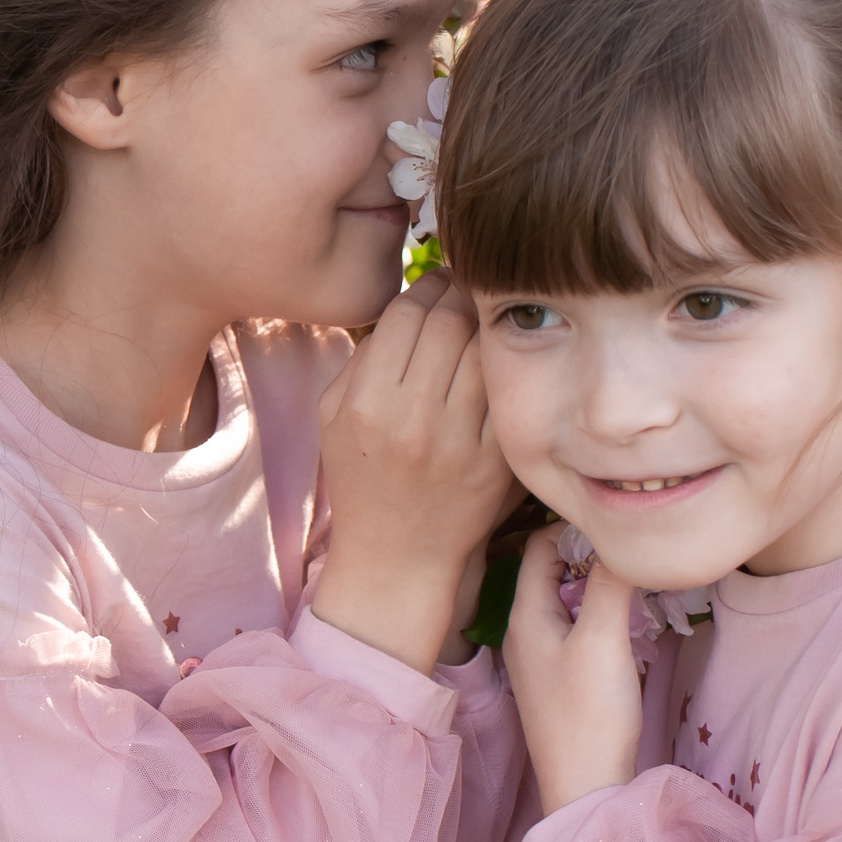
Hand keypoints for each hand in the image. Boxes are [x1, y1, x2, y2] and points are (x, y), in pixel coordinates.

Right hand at [313, 271, 520, 673]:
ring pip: (484, 353)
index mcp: (366, 405)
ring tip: (484, 319)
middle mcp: (411, 421)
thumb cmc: (362, 480)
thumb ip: (363, 358)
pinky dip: (506, 371)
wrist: (397, 558)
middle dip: (460, 295)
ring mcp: (458, 444)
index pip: (405, 315)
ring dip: (486, 326)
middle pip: (449, 324)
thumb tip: (409, 304)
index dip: (425, 286)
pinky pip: (507, 396)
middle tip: (466, 290)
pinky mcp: (495, 464)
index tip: (436, 283)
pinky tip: (501, 362)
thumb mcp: (334, 418)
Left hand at [504, 531, 645, 814]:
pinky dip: (600, 615)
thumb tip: (621, 538)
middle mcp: (524, 632)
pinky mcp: (561, 679)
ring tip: (636, 582)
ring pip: (567, 601)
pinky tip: (630, 622)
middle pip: (553, 572)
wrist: (586, 789)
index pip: (540, 547)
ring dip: (598, 587)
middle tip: (632, 552)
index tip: (618, 527)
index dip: (575, 529)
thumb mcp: (602, 639)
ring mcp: (541, 658)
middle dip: (590, 557)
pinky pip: (577, 629)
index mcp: (524, 616)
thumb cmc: (589, 715)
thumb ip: (608, 584)